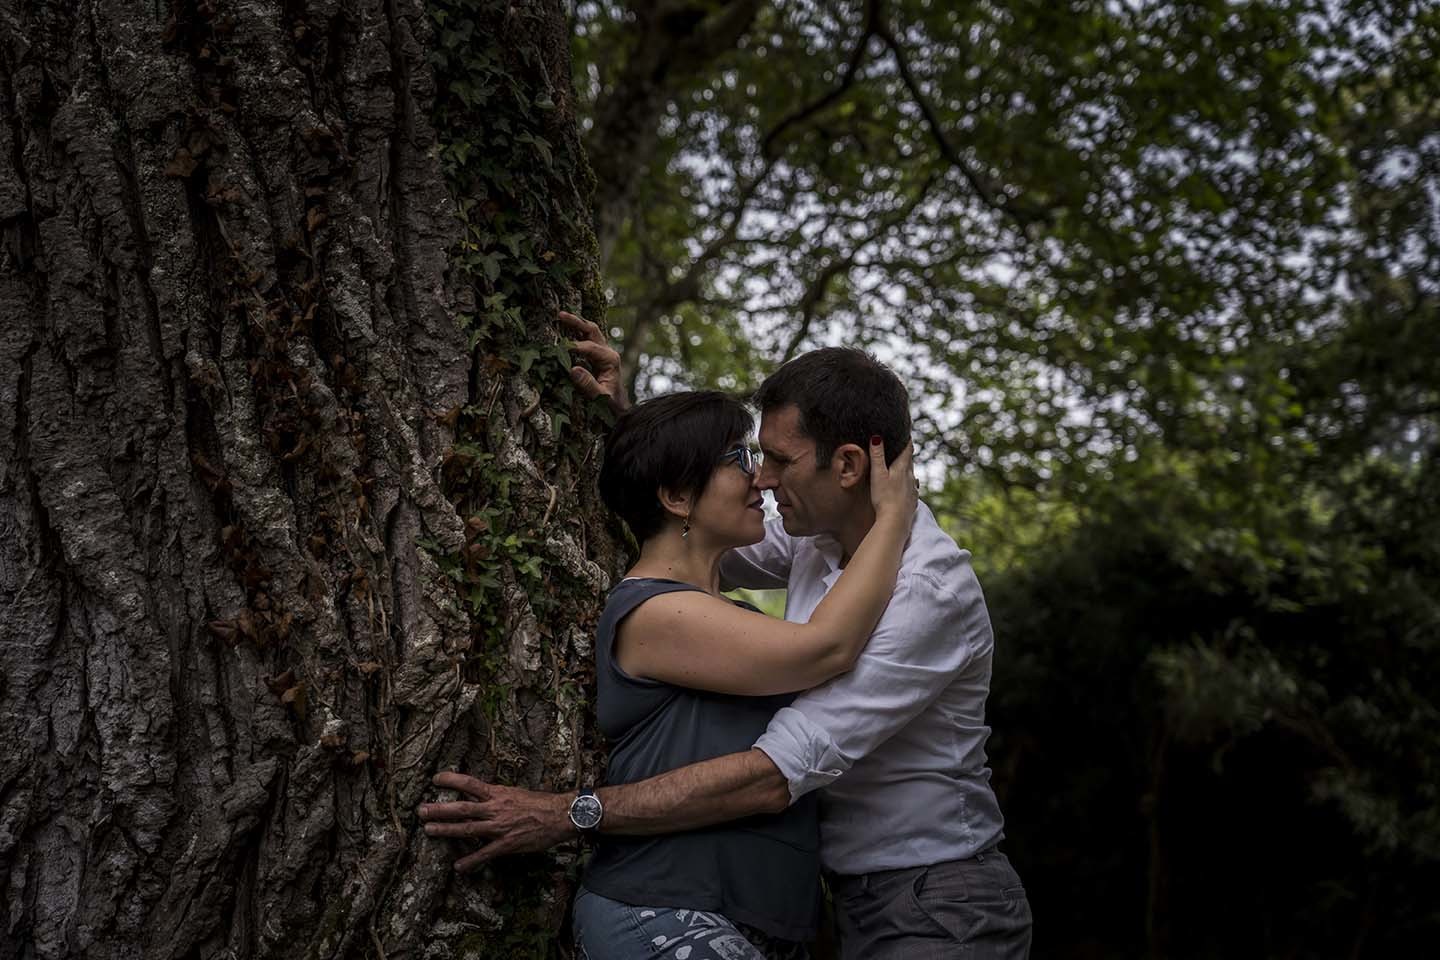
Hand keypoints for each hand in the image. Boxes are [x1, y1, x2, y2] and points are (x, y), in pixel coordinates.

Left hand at [418, 771, 573, 871]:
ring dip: (446, 830)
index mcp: (498, 793)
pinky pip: (485, 854)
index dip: (452, 780)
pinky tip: (458, 867)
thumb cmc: (541, 803)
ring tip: (429, 830)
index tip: (435, 779)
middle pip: (462, 808)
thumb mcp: (516, 793)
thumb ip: (497, 796)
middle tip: (421, 810)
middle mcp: (495, 809)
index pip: (470, 783)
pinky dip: (471, 861)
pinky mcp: (506, 844)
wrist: (561, 815)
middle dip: (440, 809)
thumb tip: (481, 796)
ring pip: (468, 828)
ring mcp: (499, 827)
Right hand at [558, 311, 629, 414]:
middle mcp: (608, 352)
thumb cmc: (611, 404)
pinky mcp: (597, 356)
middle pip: (592, 330)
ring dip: (576, 323)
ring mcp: (603, 352)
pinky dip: (575, 333)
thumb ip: (588, 384)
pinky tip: (564, 330)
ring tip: (560, 316)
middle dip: (576, 322)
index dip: (573, 346)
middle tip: (560, 315)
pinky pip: (586, 340)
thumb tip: (572, 369)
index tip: (558, 347)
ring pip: (590, 331)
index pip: (590, 347)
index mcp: (610, 359)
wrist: (618, 407)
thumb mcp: (600, 397)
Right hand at [867, 438, 916, 521]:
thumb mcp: (878, 474)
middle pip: (909, 462)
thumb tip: (877, 437)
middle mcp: (910, 478)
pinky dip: (909, 485)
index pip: (907, 450)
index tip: (906, 433)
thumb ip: (877, 456)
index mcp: (902, 468)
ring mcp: (913, 490)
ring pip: (912, 475)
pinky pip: (912, 490)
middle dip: (906, 454)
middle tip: (904, 446)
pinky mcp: (912, 502)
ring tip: (904, 466)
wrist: (895, 521)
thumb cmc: (885, 497)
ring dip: (908, 469)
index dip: (906, 440)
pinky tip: (908, 488)